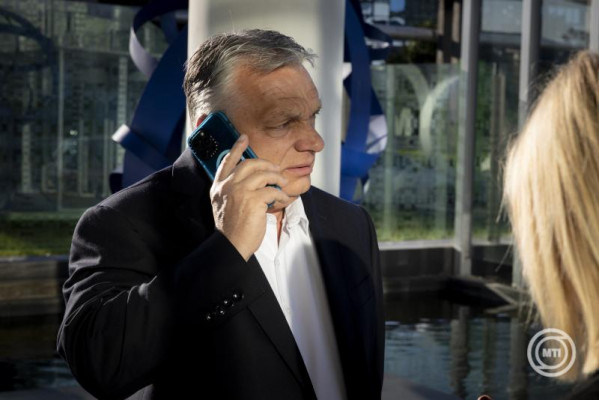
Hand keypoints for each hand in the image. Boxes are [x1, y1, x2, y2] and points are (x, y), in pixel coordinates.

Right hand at [210, 135, 289, 260]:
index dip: (236, 148)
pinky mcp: (253, 201)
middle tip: (275, 168)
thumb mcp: (223, 203)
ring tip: (283, 182)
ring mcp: (240, 192)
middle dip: (265, 164)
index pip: (227, 161)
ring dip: (276, 177)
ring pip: (263, 174)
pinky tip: (284, 199)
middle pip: (249, 164)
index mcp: (219, 186)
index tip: (244, 137)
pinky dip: (281, 194)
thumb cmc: (231, 227)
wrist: (231, 244)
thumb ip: (232, 189)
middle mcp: (227, 186)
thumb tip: (252, 180)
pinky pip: (272, 191)